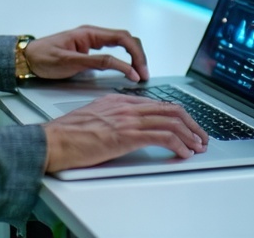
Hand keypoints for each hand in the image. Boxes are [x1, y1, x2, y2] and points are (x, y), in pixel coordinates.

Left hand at [22, 25, 149, 81]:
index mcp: (90, 33)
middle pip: (126, 39)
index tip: (139, 72)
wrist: (26, 59)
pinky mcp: (89, 49)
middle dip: (139, 56)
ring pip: (121, 44)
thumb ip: (97, 62)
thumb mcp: (70, 62)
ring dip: (133, 57)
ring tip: (139, 73)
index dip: (135, 54)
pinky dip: (124, 58)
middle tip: (144, 75)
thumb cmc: (43, 59)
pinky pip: (113, 50)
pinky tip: (127, 69)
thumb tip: (121, 65)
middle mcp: (93, 34)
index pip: (123, 38)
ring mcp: (91, 41)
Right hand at [42, 94, 208, 171]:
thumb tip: (127, 128)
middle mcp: (127, 106)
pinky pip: (163, 136)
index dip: (178, 115)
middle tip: (201, 136)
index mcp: (120, 101)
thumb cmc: (67, 134)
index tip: (188, 126)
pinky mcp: (128, 135)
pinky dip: (179, 144)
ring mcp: (129, 119)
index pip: (158, 104)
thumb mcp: (94, 118)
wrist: (53, 140)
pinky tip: (184, 153)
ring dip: (190, 135)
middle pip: (171, 109)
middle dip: (192, 124)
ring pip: (172, 121)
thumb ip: (113, 118)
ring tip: (198, 146)